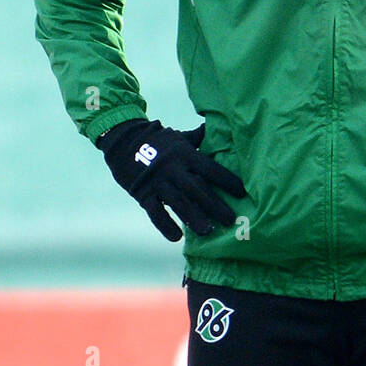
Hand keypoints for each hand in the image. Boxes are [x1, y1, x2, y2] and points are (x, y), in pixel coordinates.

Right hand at [98, 119, 245, 240]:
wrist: (123, 140)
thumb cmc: (159, 141)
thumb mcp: (180, 137)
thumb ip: (200, 138)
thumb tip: (221, 127)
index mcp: (186, 154)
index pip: (210, 168)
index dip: (226, 180)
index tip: (243, 193)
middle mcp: (173, 168)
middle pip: (196, 188)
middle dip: (214, 205)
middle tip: (231, 220)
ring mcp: (157, 181)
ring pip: (177, 202)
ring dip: (193, 218)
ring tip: (208, 232)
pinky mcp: (142, 193)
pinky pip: (154, 211)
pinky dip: (165, 224)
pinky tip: (176, 237)